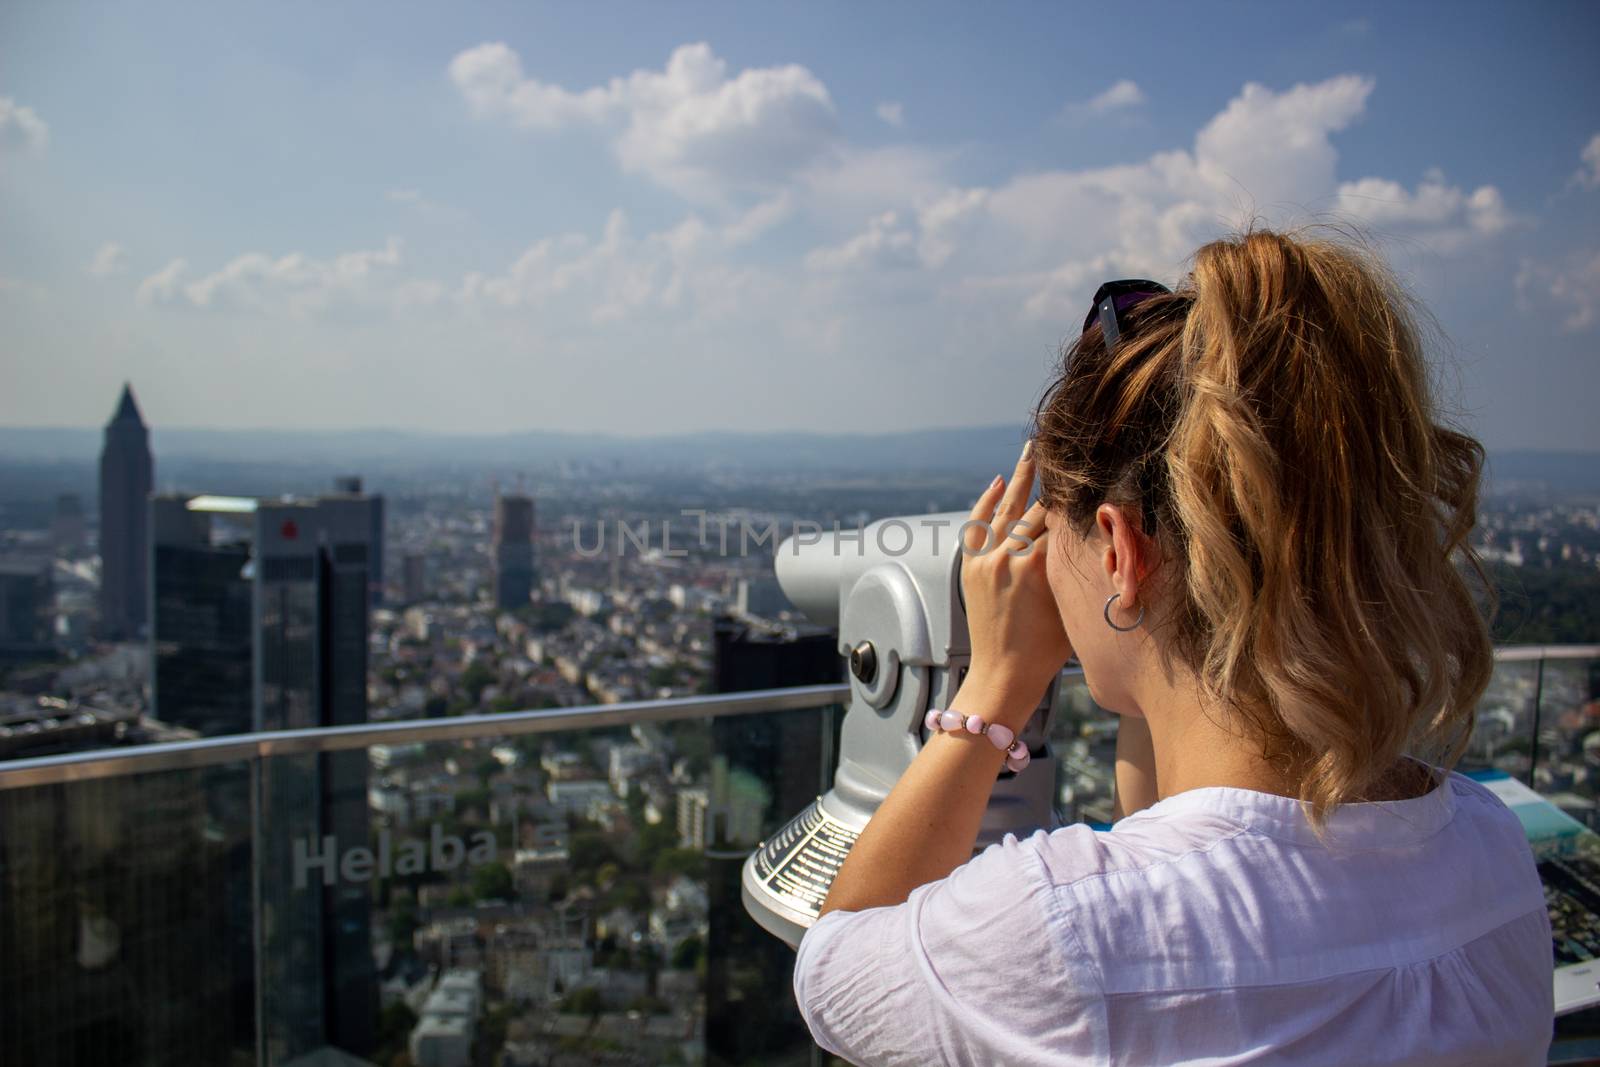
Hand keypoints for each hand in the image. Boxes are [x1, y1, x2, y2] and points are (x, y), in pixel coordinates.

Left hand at [957, 442, 1072, 724]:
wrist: (1004, 674)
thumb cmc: (1048, 648)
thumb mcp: (1071, 602)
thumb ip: (1076, 566)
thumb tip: (1095, 536)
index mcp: (1036, 566)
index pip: (1061, 520)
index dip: (1076, 499)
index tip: (1089, 475)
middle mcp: (1007, 557)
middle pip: (1036, 509)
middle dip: (1052, 482)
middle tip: (1065, 451)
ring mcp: (985, 560)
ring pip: (1006, 511)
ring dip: (1021, 479)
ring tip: (1032, 450)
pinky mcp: (971, 568)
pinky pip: (977, 526)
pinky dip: (987, 503)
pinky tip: (1000, 482)